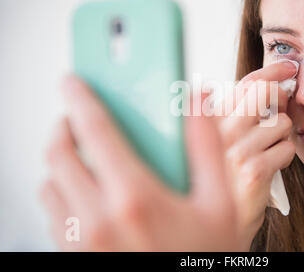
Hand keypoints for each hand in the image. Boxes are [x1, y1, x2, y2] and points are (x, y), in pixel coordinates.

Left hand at [39, 75, 240, 250]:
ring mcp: (81, 241)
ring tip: (83, 155)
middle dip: (63, 126)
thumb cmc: (201, 259)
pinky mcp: (75, 255)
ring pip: (50, 184)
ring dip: (61, 161)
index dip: (82, 99)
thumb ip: (207, 146)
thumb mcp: (220, 204)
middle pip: (60, 155)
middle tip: (77, 118)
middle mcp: (98, 219)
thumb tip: (198, 102)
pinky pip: (52, 213)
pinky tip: (87, 191)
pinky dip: (61, 191)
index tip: (75, 81)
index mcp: (135, 198)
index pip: (96, 131)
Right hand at [214, 61, 297, 249]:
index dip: (271, 71)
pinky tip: (268, 167)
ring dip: (282, 136)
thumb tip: (269, 87)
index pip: (244, 83)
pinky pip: (286, 150)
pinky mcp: (254, 171)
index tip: (289, 66)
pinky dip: (283, 157)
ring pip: (282, 123)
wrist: (214, 222)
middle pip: (264, 93)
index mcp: (207, 119)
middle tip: (280, 109)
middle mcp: (218, 130)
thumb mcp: (216, 141)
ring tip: (266, 150)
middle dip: (280, 97)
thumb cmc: (217, 177)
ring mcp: (235, 150)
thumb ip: (234, 114)